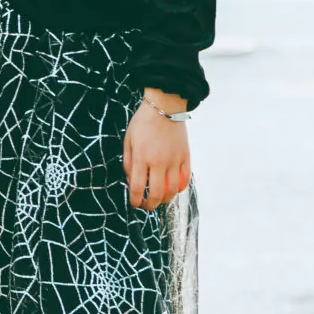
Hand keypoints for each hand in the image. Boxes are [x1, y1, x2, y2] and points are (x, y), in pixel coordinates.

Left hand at [122, 92, 190, 209]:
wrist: (164, 107)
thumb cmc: (142, 123)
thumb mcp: (128, 140)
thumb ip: (128, 162)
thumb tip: (131, 182)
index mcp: (141, 157)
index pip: (138, 187)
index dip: (135, 200)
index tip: (134, 203)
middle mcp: (158, 161)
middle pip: (156, 193)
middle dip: (150, 205)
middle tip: (146, 206)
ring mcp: (174, 160)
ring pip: (172, 190)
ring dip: (165, 200)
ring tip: (159, 199)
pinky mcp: (185, 157)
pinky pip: (185, 179)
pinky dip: (180, 188)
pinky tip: (173, 189)